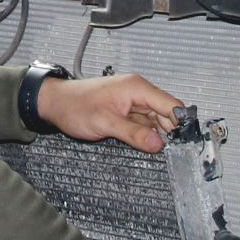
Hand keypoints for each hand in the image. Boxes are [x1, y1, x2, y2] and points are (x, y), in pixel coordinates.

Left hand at [33, 73, 183, 152]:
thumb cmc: (75, 106)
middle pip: (166, 114)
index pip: (171, 104)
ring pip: (155, 121)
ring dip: (154, 135)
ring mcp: (132, 102)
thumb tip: (158, 144)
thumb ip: (133, 134)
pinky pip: (142, 124)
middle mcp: (138, 92)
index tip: (184, 142)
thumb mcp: (105, 123)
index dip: (180, 123)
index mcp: (137, 88)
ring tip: (150, 148)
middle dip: (168, 132)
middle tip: (168, 152)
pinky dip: (144, 134)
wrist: (55, 103)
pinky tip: (141, 144)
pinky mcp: (126, 111)